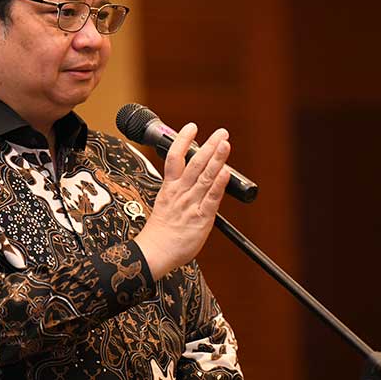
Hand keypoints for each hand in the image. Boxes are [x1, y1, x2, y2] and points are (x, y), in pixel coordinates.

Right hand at [134, 123, 230, 280]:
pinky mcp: (201, 218)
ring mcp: (191, 204)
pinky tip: (225, 172)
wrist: (155, 252)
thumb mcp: (165, 203)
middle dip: (209, 145)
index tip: (192, 127)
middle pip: (195, 163)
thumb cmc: (161, 232)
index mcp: (170, 188)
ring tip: (225, 144)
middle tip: (221, 132)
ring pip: (205, 176)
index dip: (183, 140)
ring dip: (217, 158)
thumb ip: (179, 190)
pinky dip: (219, 184)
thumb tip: (192, 181)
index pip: (175, 157)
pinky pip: (212, 198)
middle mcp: (181, 192)